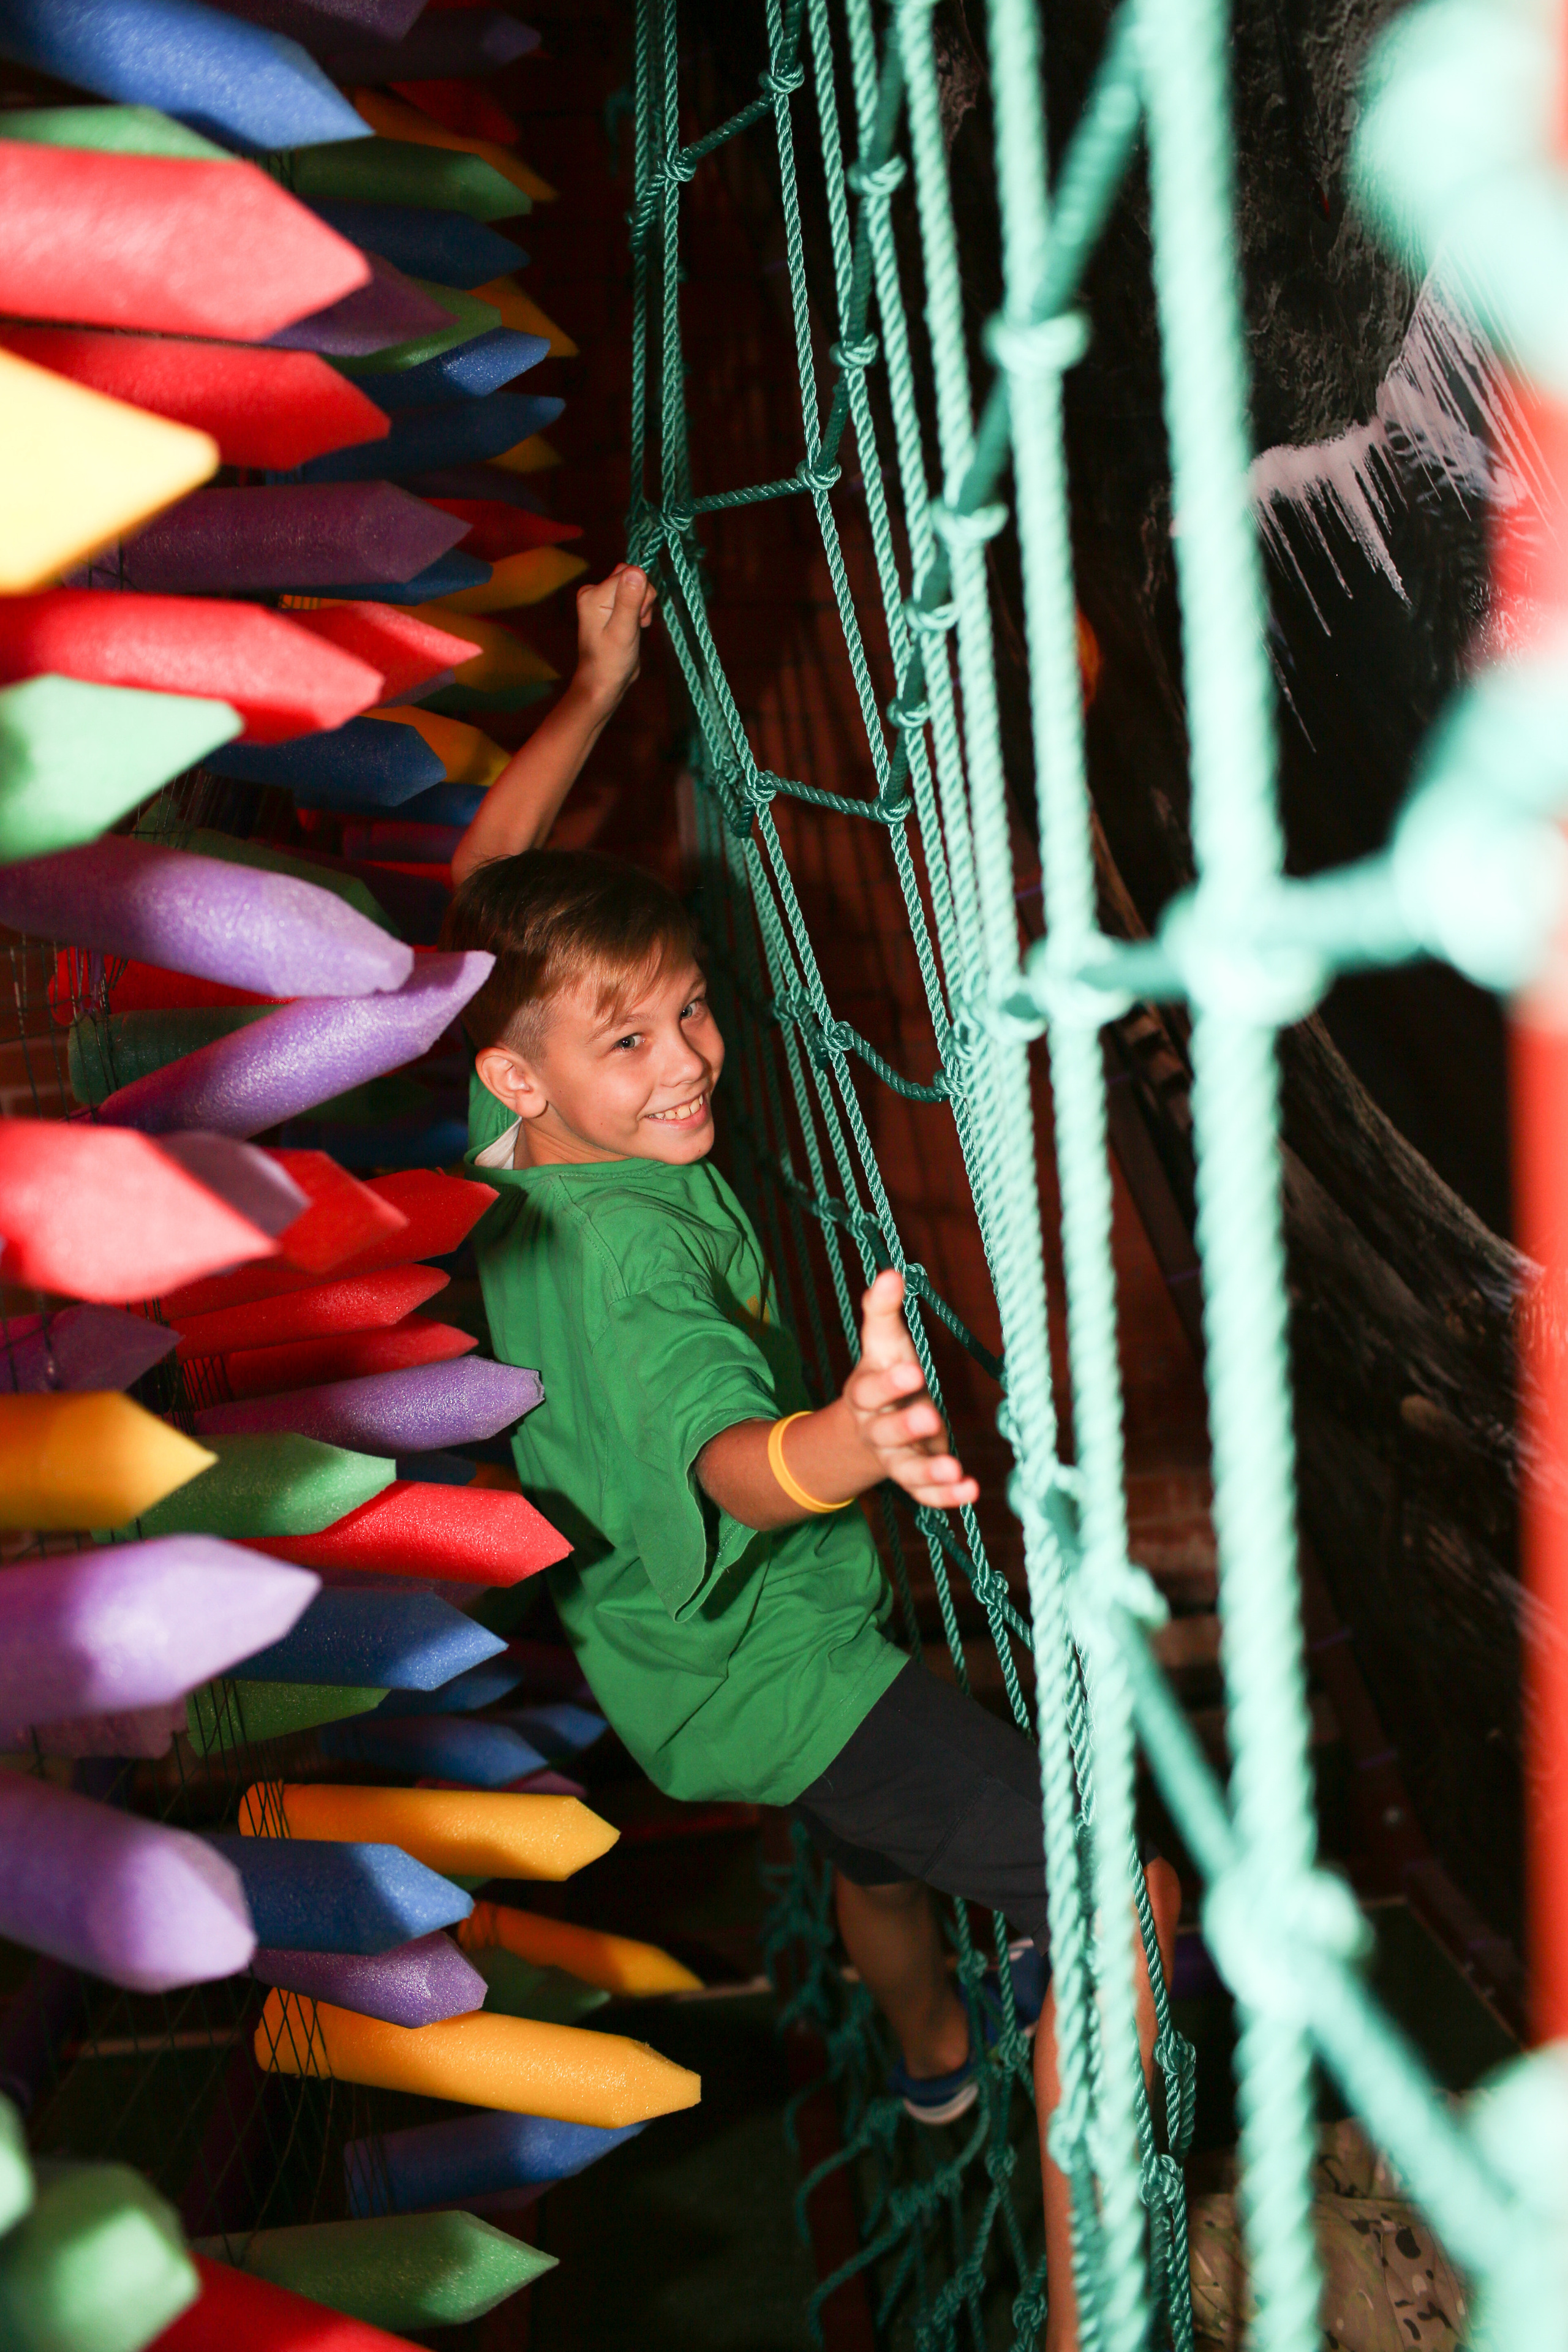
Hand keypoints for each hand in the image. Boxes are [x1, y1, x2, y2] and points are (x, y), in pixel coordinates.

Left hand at [575, 563, 656, 710]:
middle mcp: (594, 591)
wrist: (604, 682)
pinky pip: (633, 595)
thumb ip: (629, 601)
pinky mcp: (610, 605)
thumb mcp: (623, 631)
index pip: (628, 574)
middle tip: (637, 623)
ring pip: (635, 585)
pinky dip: (639, 610)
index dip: (641, 595)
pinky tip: (634, 627)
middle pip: (631, 576)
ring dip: (642, 606)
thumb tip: (637, 570)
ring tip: (635, 627)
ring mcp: (601, 598)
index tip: (638, 619)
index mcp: (593, 594)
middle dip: (642, 598)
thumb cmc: (611, 661)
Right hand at [841, 1269, 978, 1510]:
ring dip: (930, 1472)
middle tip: (929, 1416)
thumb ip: (882, 1311)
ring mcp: (895, 1458)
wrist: (865, 1430)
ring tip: (955, 1468)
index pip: (870, 1390)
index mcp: (865, 1395)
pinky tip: (971, 1490)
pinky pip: (924, 1495)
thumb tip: (890, 1272)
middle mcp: (876, 1430)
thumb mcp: (881, 1344)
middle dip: (906, 1425)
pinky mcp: (914, 1478)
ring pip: (906, 1470)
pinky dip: (946, 1497)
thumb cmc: (882, 1375)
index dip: (888, 1383)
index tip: (912, 1370)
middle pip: (886, 1432)